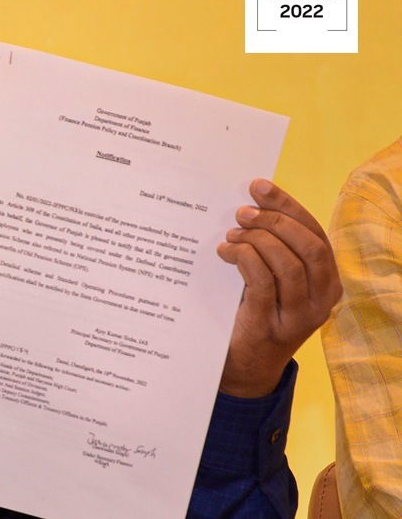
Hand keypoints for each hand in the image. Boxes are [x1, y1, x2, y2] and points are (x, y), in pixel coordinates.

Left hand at [216, 179, 339, 397]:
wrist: (244, 367)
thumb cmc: (254, 312)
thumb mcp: (269, 279)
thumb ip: (269, 249)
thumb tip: (248, 205)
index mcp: (326, 279)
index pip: (314, 232)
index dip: (287, 205)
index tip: (258, 186)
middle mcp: (323, 297)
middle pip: (308, 245)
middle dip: (273, 220)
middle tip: (241, 212)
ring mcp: (301, 315)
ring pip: (289, 264)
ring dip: (257, 240)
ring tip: (231, 234)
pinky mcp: (273, 326)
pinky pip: (263, 283)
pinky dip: (244, 259)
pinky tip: (225, 252)